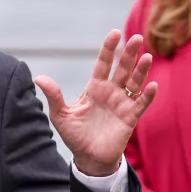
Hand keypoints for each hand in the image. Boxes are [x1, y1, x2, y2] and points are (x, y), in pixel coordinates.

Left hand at [35, 30, 156, 175]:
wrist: (88, 158)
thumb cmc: (74, 135)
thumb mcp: (61, 115)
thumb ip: (54, 96)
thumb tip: (39, 78)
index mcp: (94, 88)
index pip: (103, 64)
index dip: (109, 49)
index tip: (114, 33)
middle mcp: (110, 92)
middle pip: (122, 68)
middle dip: (129, 54)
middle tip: (136, 38)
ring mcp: (122, 104)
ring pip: (135, 82)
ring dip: (141, 70)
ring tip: (147, 56)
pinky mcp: (130, 118)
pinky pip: (141, 104)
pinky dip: (147, 95)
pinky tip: (151, 85)